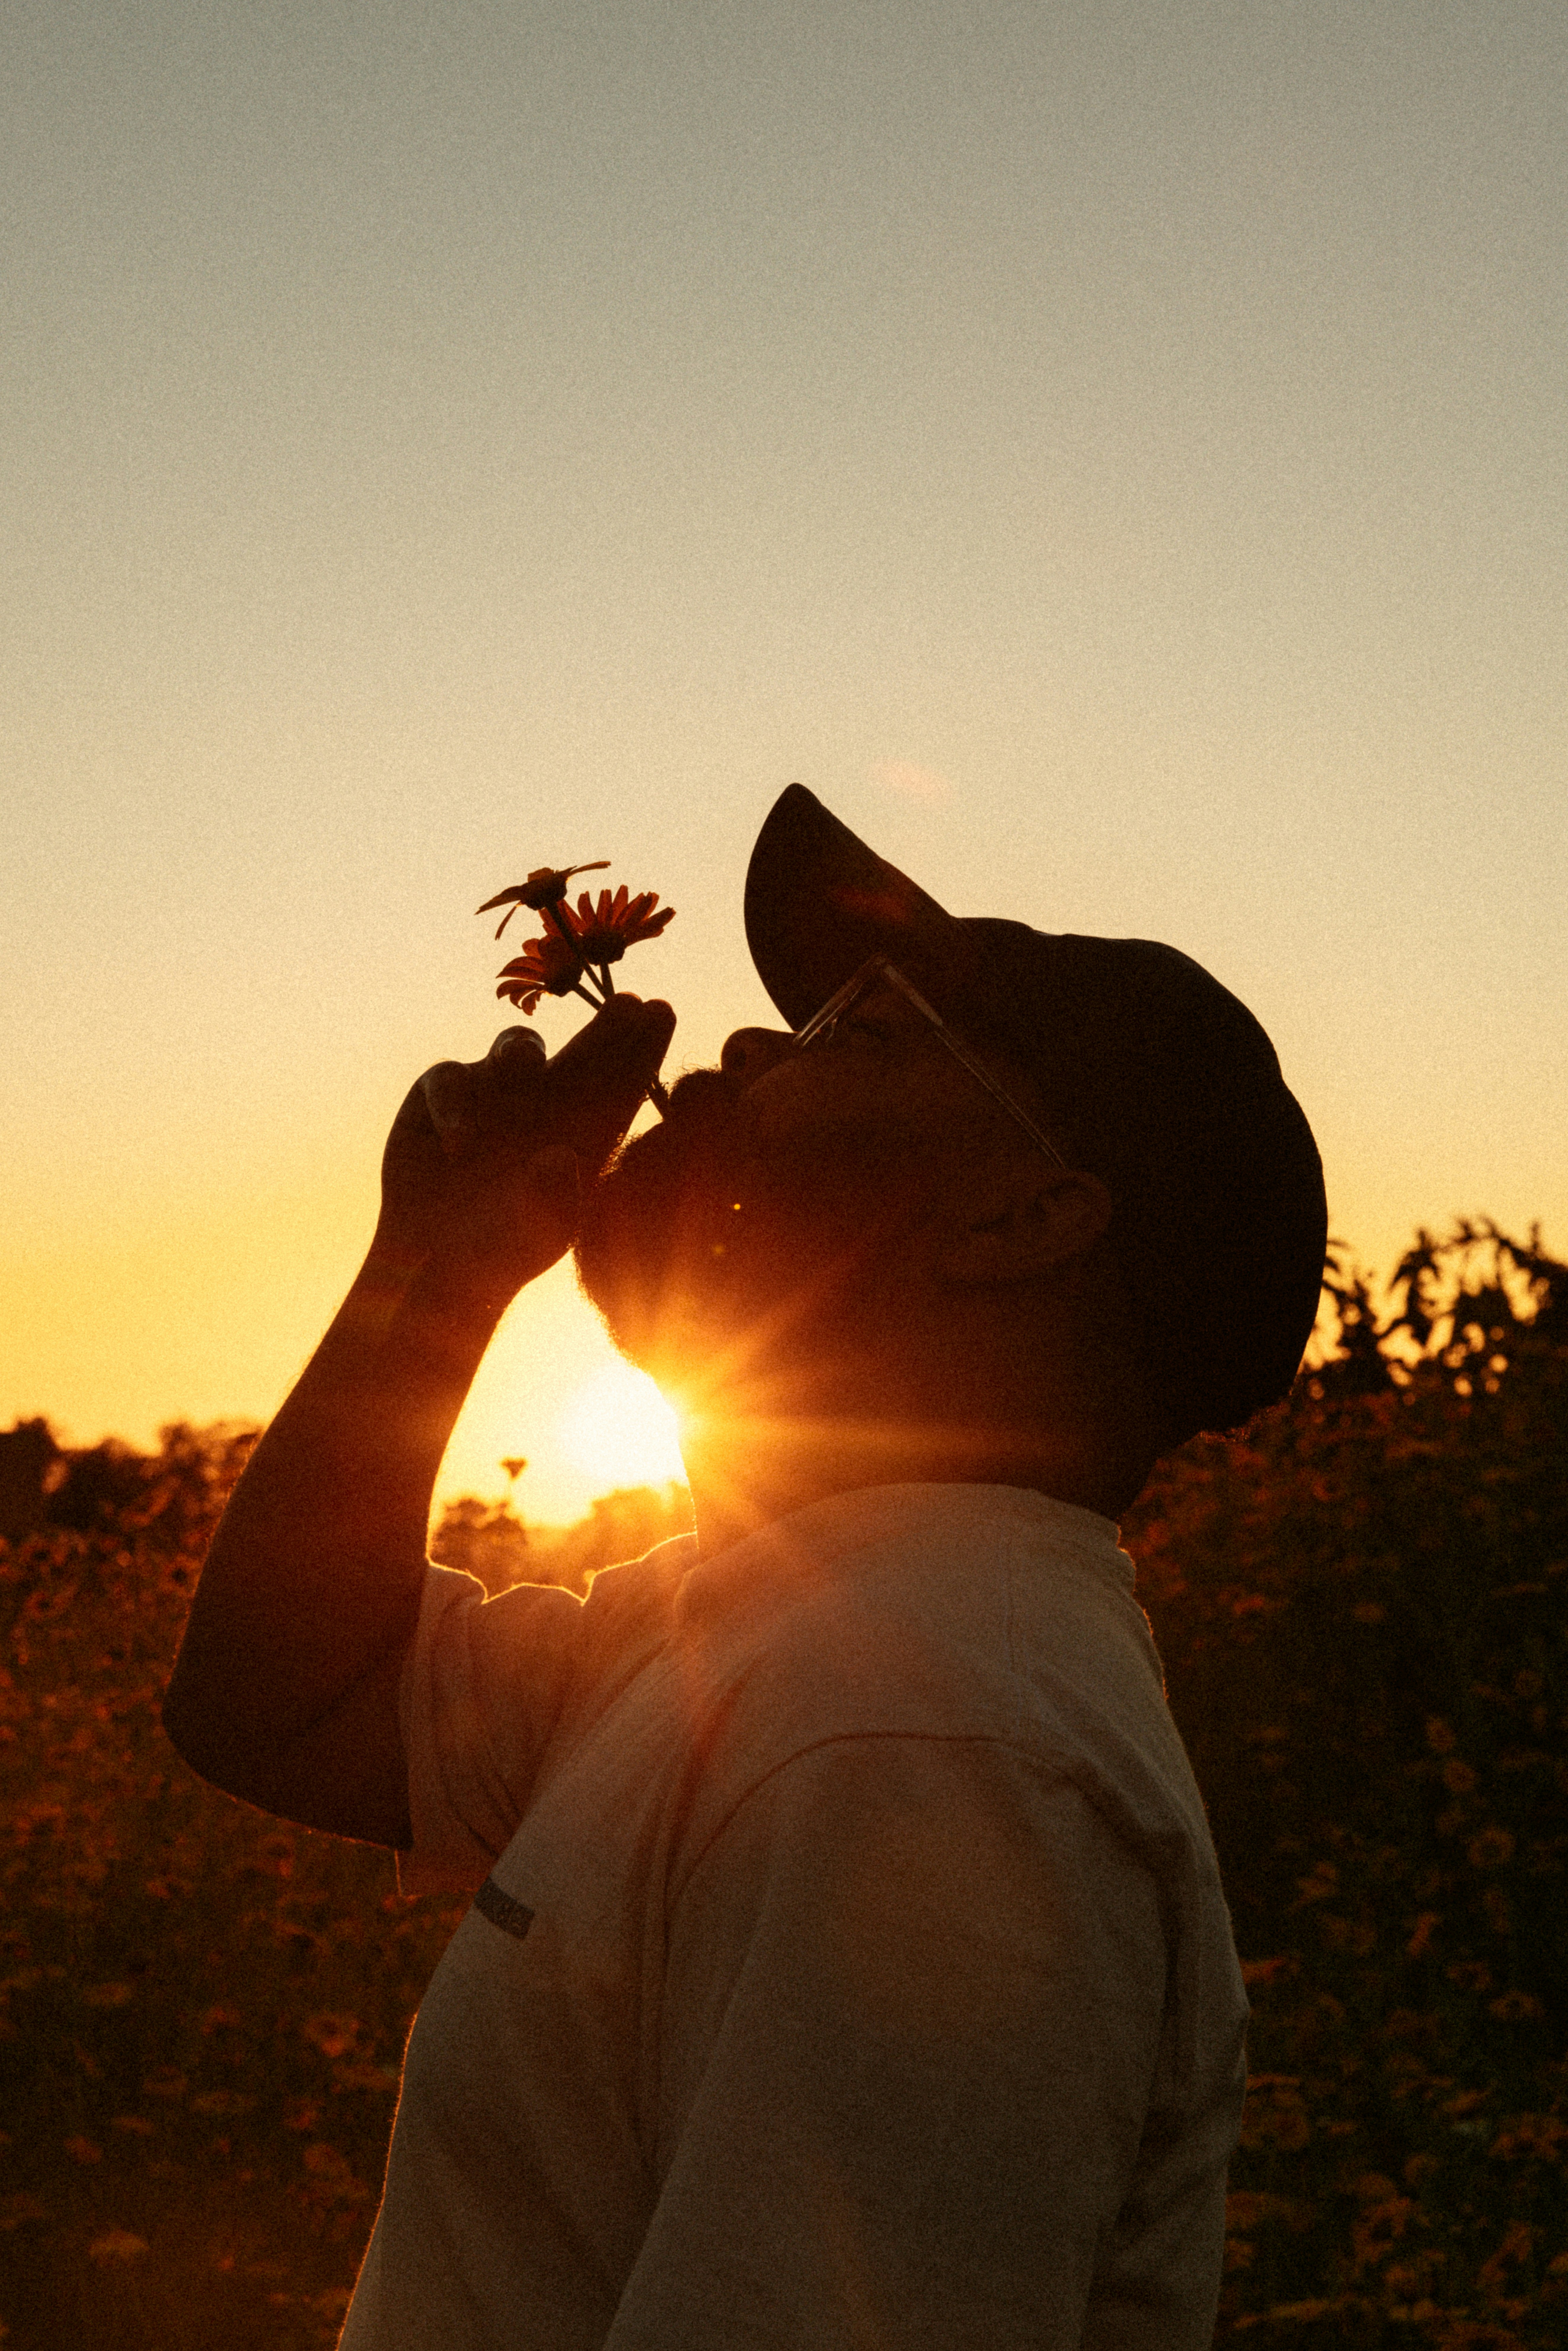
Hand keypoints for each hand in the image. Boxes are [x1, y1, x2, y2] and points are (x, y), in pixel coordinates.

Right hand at [372, 994, 675, 1310]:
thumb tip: (559, 1159)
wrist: (435, 1262)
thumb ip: (553, 1203)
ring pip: (515, 1050)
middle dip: (602, 1027)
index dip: (641, 1049)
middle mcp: (545, 1104)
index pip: (621, 1084)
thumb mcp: (536, 1239)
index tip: (662, 1013)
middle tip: (626, 1003)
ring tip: (521, 1067)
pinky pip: (448, 1079)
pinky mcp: (441, 1095)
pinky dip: (454, 1106)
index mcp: (585, 1133)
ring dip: (519, 1052)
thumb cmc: (501, 1252)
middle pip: (580, 1054)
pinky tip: (460, 1146)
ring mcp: (494, 1093)